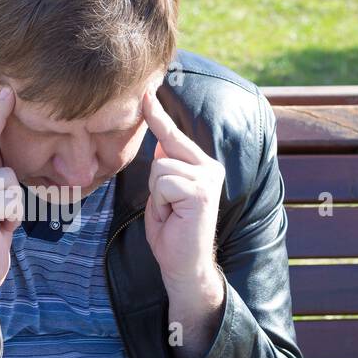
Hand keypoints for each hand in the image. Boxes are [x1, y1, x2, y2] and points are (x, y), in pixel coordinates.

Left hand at [141, 89, 225, 296]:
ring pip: (160, 168)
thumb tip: (162, 147)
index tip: (147, 92)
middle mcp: (210, 167)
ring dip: (158, 195)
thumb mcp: (163, 195)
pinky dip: (161, 202)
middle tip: (170, 209)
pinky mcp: (202, 190)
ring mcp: (208, 177)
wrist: (184, 265)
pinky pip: (164, 183)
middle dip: (157, 182)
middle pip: (164, 150)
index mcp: (202, 166)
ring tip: (172, 213)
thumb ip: (164, 169)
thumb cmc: (171, 233)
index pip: (174, 136)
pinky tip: (175, 216)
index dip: (158, 115)